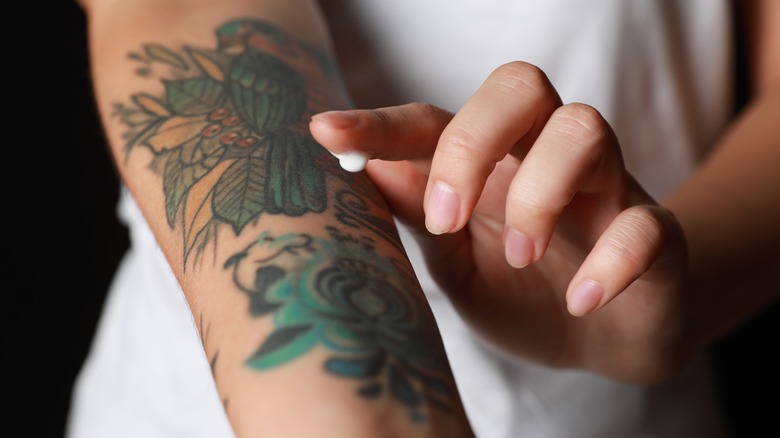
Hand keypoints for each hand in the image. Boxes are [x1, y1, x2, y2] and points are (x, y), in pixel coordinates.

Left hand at [310, 62, 689, 383]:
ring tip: (519, 257)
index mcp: (491, 163)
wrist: (605, 341)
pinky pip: (646, 222)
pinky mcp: (655, 234)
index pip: (435, 120)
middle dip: (473, 141)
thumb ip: (423, 217)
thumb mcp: (457, 263)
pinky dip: (610, 261)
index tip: (324, 132)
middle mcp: (546, 157)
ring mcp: (605, 188)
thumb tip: (369, 168)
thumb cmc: (523, 294)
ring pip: (584, 128)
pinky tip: (580, 301)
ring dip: (539, 194)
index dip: (380, 123)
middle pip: (520, 85)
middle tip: (446, 218)